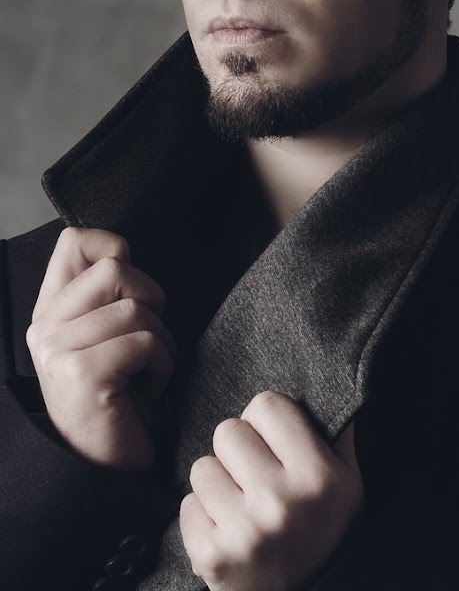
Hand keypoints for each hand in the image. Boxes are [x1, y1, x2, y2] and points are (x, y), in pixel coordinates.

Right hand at [26, 227, 175, 468]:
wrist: (108, 466)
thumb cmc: (120, 396)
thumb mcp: (107, 337)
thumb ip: (106, 295)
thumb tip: (124, 249)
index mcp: (50, 310)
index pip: (73, 241)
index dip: (113, 246)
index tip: (130, 288)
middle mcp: (46, 326)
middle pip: (116, 267)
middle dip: (151, 301)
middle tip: (146, 342)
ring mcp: (59, 349)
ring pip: (138, 308)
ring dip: (162, 342)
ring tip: (146, 372)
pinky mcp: (83, 373)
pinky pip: (147, 343)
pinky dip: (163, 367)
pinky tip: (146, 392)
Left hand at [179, 390, 363, 590]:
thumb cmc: (327, 530)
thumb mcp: (350, 483)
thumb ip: (339, 434)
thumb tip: (341, 385)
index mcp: (318, 477)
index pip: (267, 405)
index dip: (268, 422)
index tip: (275, 442)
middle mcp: (280, 502)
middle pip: (228, 431)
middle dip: (240, 451)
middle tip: (257, 477)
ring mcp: (244, 532)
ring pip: (202, 467)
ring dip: (219, 484)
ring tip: (243, 506)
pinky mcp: (212, 557)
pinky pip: (186, 505)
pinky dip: (203, 517)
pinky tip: (228, 531)